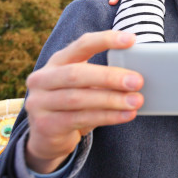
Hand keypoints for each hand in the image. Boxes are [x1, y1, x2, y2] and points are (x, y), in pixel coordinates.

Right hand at [24, 31, 142, 173]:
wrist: (47, 137)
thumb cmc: (74, 103)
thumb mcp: (84, 85)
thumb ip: (102, 78)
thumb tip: (137, 76)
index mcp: (57, 61)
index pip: (82, 44)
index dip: (106, 40)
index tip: (131, 39)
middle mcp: (43, 78)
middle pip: (77, 74)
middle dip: (110, 76)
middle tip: (138, 81)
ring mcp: (40, 103)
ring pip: (79, 99)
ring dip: (112, 100)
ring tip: (136, 101)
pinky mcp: (45, 125)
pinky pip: (80, 119)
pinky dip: (107, 116)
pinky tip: (126, 115)